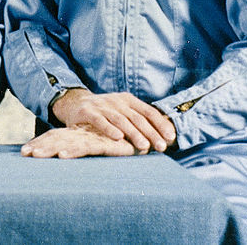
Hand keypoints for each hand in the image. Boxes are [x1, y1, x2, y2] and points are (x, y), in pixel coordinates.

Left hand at [21, 124, 138, 158]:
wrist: (141, 132)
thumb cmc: (119, 141)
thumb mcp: (98, 146)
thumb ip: (85, 148)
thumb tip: (68, 157)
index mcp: (79, 134)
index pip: (55, 137)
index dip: (40, 143)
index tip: (24, 151)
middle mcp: (82, 133)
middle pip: (56, 138)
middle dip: (39, 145)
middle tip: (23, 153)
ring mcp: (91, 136)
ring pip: (66, 142)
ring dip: (49, 148)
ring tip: (35, 155)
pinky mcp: (103, 142)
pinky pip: (85, 147)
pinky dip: (73, 151)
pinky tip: (62, 156)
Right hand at [51, 88, 174, 153]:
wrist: (76, 104)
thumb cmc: (106, 113)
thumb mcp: (123, 112)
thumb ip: (139, 121)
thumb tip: (164, 137)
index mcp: (128, 100)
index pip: (148, 111)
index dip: (160, 124)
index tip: (170, 138)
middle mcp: (117, 101)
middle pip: (137, 118)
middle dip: (151, 133)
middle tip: (161, 147)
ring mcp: (102, 105)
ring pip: (121, 120)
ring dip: (134, 133)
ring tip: (144, 146)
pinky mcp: (88, 112)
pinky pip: (100, 121)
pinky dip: (109, 129)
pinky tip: (117, 138)